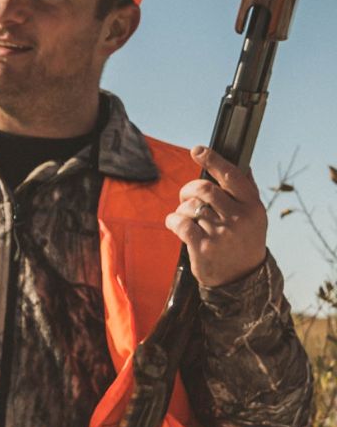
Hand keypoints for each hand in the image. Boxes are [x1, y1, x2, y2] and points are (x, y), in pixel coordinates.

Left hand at [165, 145, 267, 287]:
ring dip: (181, 208)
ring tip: (185, 216)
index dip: (213, 160)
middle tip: (185, 196)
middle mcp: (239, 218)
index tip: (197, 150)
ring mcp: (221, 233)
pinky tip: (174, 223)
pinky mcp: (203, 247)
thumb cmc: (245, 241)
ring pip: (190, 207)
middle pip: (204, 189)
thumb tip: (243, 165)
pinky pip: (179, 223)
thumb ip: (247, 192)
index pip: (231, 176)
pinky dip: (172, 220)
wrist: (241, 277)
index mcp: (252, 206)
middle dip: (189, 189)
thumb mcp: (254, 216)